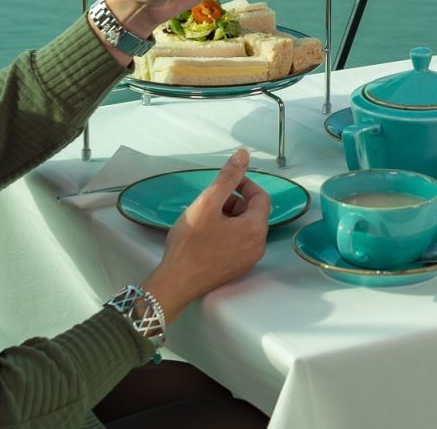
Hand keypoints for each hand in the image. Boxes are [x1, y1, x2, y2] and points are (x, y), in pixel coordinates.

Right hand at [143, 148, 269, 319]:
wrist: (175, 282)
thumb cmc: (190, 242)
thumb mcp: (208, 202)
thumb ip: (228, 177)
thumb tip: (244, 155)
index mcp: (255, 229)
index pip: (261, 197)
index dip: (245, 184)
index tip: (226, 181)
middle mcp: (257, 247)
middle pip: (253, 213)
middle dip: (234, 201)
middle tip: (210, 200)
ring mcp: (247, 261)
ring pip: (244, 228)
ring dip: (229, 216)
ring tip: (205, 216)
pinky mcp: (235, 270)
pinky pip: (238, 243)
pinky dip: (227, 232)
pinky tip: (205, 233)